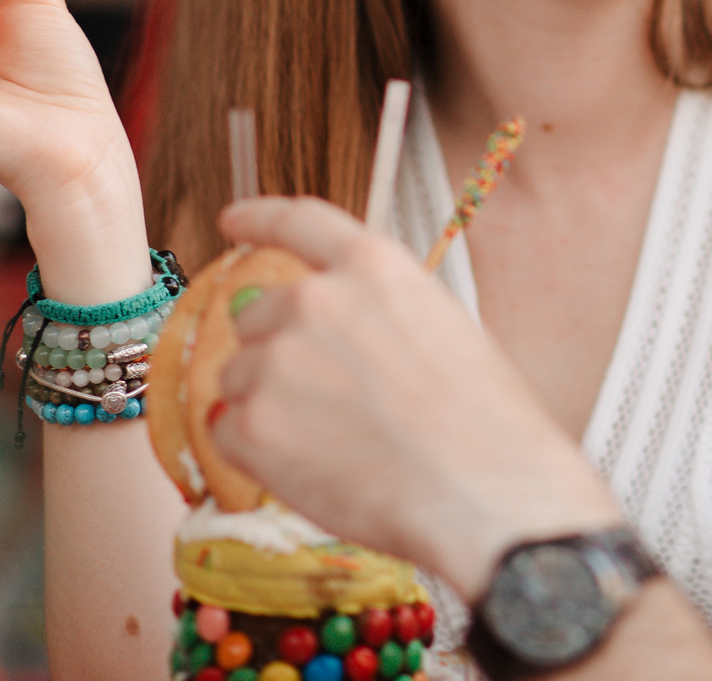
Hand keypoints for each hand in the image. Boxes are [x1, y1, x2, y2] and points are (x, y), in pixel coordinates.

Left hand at [212, 196, 625, 598]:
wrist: (486, 493)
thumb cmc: (486, 422)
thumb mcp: (443, 329)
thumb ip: (375, 315)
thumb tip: (328, 343)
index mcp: (372, 266)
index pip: (300, 221)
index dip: (260, 218)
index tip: (232, 220)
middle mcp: (315, 300)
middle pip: (258, 316)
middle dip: (279, 352)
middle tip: (329, 403)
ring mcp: (277, 361)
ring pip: (240, 377)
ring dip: (270, 406)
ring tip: (335, 444)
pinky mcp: (253, 426)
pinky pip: (226, 431)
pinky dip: (254, 452)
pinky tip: (311, 470)